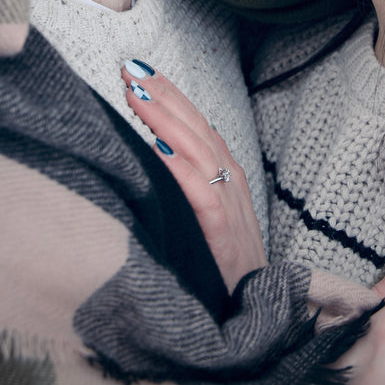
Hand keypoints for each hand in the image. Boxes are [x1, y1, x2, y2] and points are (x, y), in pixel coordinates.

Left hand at [121, 63, 266, 291]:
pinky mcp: (224, 236)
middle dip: (162, 95)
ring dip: (165, 120)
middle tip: (130, 69)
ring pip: (197, 150)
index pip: (196, 122)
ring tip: (136, 96)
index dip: (170, 95)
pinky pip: (202, 195)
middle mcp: (230, 181)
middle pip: (195, 127)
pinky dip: (181, 169)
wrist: (254, 315)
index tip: (139, 71)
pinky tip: (158, 151)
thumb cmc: (224, 264)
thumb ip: (191, 182)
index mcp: (227, 174)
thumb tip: (154, 151)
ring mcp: (230, 206)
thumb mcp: (208, 215)